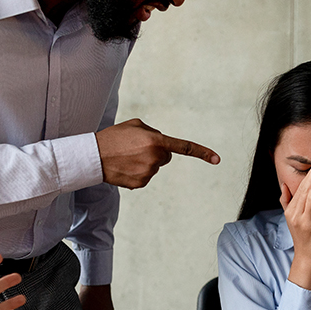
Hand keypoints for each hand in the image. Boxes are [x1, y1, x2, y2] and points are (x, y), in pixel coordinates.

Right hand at [96, 118, 219, 188]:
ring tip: (126, 157)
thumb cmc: (114, 137)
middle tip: (136, 148)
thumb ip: (154, 132)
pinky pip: (146, 177)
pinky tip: (124, 168)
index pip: (184, 147)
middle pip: (166, 157)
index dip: (202, 152)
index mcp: (156, 141)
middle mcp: (155, 158)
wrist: (93, 156)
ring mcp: (149, 173)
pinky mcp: (141, 184)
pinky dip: (137, 173)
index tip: (217, 159)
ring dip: (145, 162)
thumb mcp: (135, 125)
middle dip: (156, 153)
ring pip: (155, 167)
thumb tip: (162, 144)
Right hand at [282, 156, 310, 290]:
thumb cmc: (302, 236)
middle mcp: (296, 214)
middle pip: (306, 189)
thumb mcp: (291, 218)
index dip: (310, 173)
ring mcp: (305, 222)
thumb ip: (287, 201)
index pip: (301, 187)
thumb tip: (283, 185)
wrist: (307, 258)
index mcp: (291, 210)